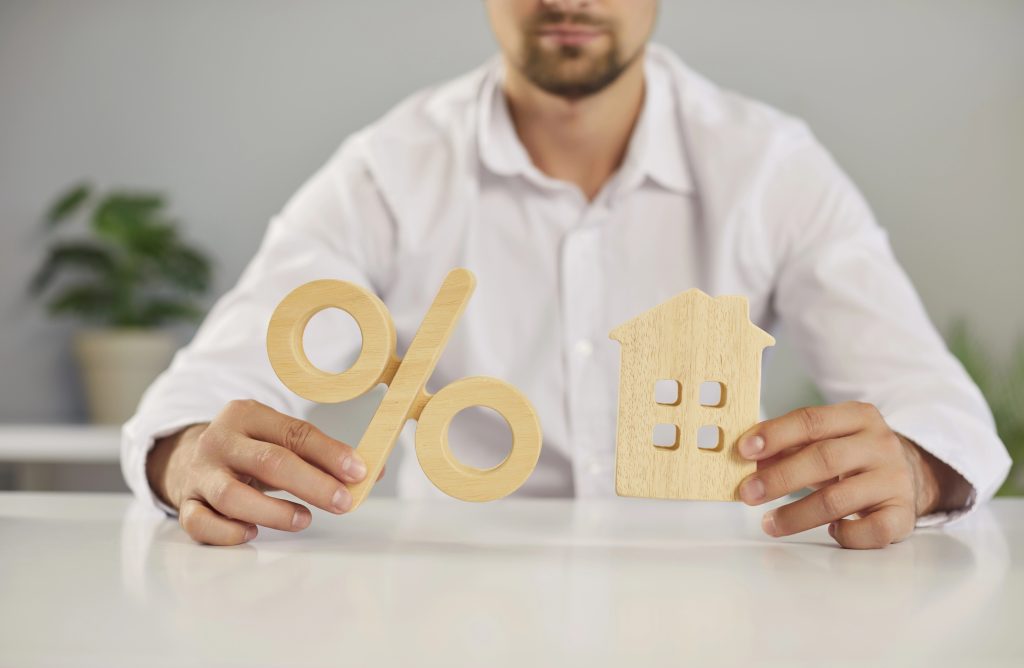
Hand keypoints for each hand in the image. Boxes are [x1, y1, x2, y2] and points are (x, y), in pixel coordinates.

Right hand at [146, 400, 383, 545]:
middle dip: (312, 484)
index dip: (330, 453)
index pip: (294, 432)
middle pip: (268, 461)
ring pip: (232, 495)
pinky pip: (200, 522)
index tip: (358, 472)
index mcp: (247, 414)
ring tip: (303, 520)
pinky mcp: (185, 503)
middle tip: (342, 502)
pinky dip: (227, 532)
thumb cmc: (249, 451)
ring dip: (273, 511)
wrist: (187, 457)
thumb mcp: (278, 439)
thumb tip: (373, 471)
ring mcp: (199, 473)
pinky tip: (252, 533)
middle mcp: (220, 440)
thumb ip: (322, 454)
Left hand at [736, 401, 965, 548]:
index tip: (743, 451)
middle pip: (824, 458)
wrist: (908, 474)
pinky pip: (872, 530)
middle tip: (748, 493)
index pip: (811, 420)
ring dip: (797, 514)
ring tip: (769, 523)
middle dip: (779, 478)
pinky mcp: (904, 514)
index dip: (775, 435)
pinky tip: (830, 531)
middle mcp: (880, 444)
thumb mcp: (825, 440)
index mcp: (858, 416)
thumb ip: (788, 447)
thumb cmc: (851, 457)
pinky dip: (846, 534)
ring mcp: (895, 479)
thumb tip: (748, 461)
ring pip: (840, 499)